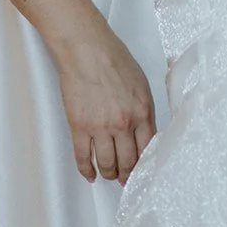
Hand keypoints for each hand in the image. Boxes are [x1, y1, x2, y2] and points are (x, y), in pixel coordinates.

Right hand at [54, 22, 155, 184]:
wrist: (87, 48)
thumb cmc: (114, 58)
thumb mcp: (140, 82)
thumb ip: (143, 108)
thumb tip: (143, 131)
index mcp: (143, 110)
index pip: (147, 149)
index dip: (144, 164)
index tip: (141, 170)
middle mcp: (124, 123)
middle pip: (128, 162)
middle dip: (126, 173)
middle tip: (124, 178)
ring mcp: (100, 127)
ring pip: (107, 164)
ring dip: (108, 174)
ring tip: (108, 175)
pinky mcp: (80, 127)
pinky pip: (83, 158)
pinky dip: (86, 170)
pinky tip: (90, 174)